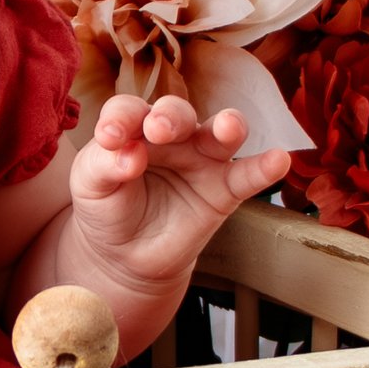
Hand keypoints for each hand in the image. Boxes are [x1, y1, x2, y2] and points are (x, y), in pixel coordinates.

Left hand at [65, 94, 289, 295]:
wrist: (125, 257)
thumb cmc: (107, 210)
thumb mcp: (90, 187)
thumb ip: (101, 166)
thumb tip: (129, 155)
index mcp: (133, 128)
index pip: (129, 111)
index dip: (121, 117)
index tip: (110, 136)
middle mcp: (171, 136)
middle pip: (177, 113)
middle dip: (170, 116)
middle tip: (158, 129)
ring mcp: (201, 160)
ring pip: (219, 133)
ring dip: (227, 125)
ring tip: (228, 127)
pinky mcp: (223, 189)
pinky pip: (247, 175)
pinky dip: (265, 167)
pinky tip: (278, 160)